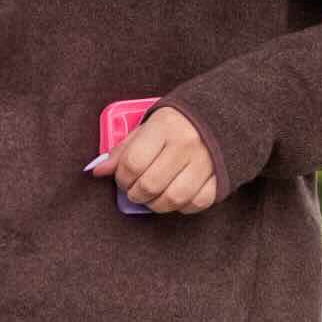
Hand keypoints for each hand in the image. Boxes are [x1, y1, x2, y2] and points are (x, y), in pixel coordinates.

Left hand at [94, 98, 228, 215]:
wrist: (223, 115)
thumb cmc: (178, 123)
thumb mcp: (148, 126)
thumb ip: (123, 149)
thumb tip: (98, 170)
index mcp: (165, 127)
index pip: (133, 163)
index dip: (121, 177)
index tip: (122, 177)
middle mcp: (187, 145)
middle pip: (150, 184)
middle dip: (135, 194)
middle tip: (134, 190)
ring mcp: (206, 163)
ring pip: (173, 199)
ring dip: (155, 204)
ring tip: (151, 196)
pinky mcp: (220, 178)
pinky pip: (196, 203)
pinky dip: (181, 206)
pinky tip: (174, 195)